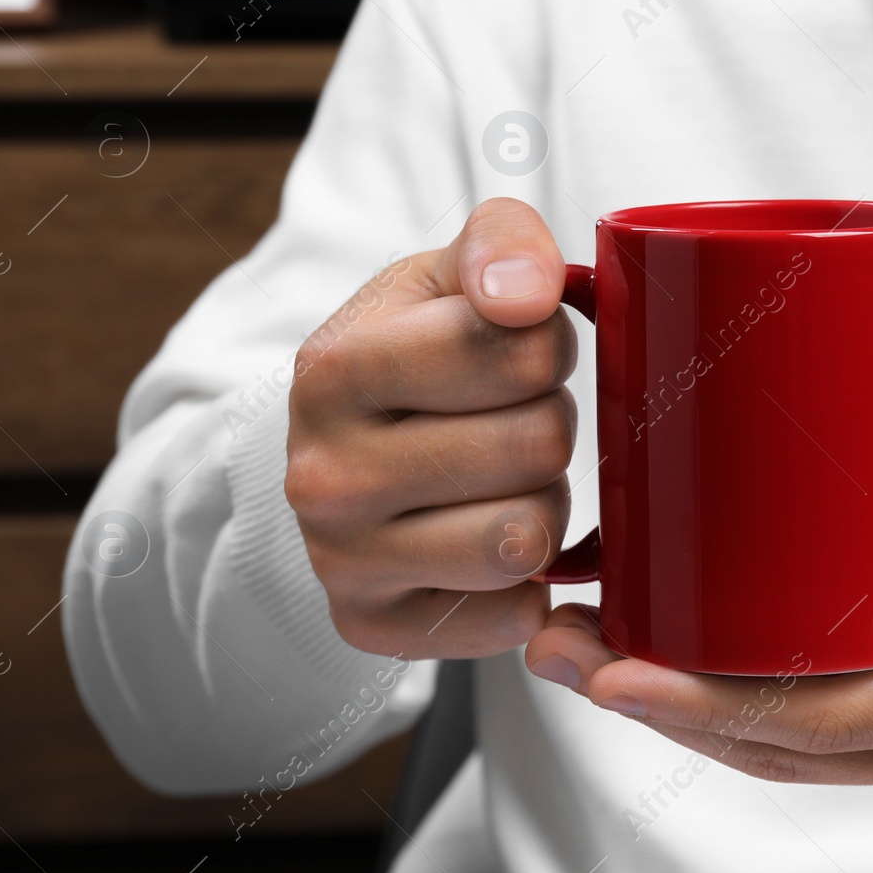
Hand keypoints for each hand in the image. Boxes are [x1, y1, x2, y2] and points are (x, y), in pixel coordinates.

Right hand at [286, 198, 575, 658]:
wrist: (334, 450)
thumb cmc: (411, 351)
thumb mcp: (444, 275)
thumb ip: (501, 243)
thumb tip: (528, 295)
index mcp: (336, 369)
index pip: (519, 351)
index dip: (548, 345)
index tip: (522, 349)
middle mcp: (323, 476)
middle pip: (536, 445)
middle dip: (549, 424)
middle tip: (512, 419)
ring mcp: (341, 562)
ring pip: (527, 538)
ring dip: (543, 504)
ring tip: (503, 480)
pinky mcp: (371, 628)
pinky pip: (513, 618)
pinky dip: (528, 585)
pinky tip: (488, 539)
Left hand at [524, 423, 872, 798]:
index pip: (823, 730)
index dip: (712, 706)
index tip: (618, 664)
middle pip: (781, 742)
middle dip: (661, 701)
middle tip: (560, 642)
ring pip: (787, 738)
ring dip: (680, 700)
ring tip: (584, 643)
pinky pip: (815, 714)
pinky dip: (734, 689)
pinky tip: (675, 647)